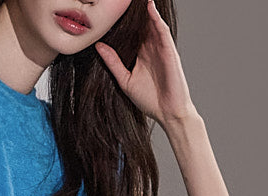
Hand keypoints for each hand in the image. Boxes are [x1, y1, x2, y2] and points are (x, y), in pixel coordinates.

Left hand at [94, 0, 196, 128]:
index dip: (122, 20)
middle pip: (142, 24)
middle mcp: (151, 48)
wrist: (168, 113)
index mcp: (141, 54)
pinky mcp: (169, 51)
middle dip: (133, 11)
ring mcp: (161, 48)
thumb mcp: (125, 80)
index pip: (131, 32)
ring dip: (146, 10)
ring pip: (152, 23)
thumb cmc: (150, 100)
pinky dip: (156, 18)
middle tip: (122, 0)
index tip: (112, 9)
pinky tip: (150, 7)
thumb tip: (98, 46)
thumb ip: (113, 63)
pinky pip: (163, 30)